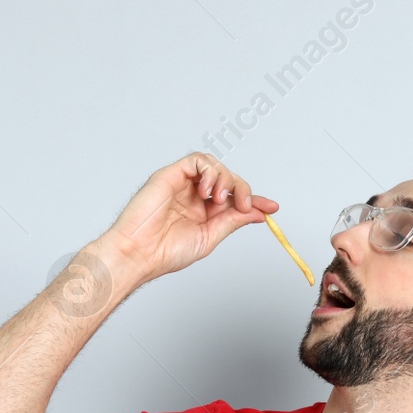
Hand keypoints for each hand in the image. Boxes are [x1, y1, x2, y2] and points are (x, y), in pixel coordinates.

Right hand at [101, 152, 278, 282]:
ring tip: (218, 199)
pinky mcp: (171, 174)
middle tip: (244, 205)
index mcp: (204, 213)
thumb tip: (258, 213)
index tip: (272, 207)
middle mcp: (194, 196)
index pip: (234, 199)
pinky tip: (207, 190)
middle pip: (228, 178)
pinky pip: (197, 160)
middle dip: (242, 189)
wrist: (140, 252)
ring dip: (226, 179)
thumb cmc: (165, 251)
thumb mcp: (210, 237)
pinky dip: (209, 171)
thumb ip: (233, 221)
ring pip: (215, 166)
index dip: (254, 200)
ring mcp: (183, 184)